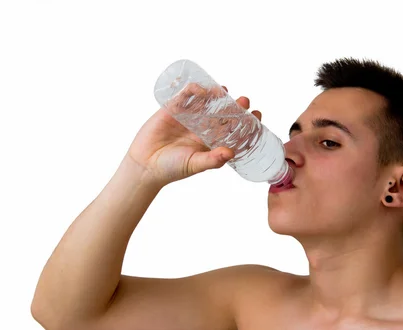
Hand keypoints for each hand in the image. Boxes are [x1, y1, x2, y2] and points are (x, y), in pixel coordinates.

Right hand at [125, 85, 261, 187]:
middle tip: (244, 101)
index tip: (257, 114)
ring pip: (205, 102)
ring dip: (216, 95)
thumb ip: (213, 160)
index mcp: (210, 141)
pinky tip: (201, 89)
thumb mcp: (195, 164)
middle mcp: (201, 128)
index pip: (232, 128)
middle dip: (234, 106)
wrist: (145, 165)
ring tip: (224, 91)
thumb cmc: (172, 169)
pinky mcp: (172, 110)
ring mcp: (187, 118)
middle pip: (222, 112)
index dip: (245, 121)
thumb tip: (231, 153)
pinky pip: (184, 97)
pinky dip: (192, 90)